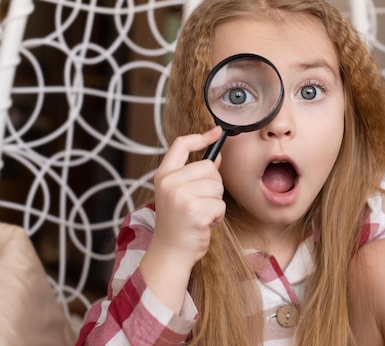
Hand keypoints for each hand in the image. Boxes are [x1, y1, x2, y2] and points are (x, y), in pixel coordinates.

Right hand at [152, 126, 224, 266]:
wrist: (170, 252)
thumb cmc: (178, 223)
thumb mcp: (179, 193)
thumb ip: (195, 174)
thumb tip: (216, 156)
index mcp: (164, 175)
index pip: (181, 145)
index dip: (201, 137)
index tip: (216, 132)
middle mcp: (169, 183)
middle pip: (209, 167)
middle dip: (213, 185)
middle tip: (200, 202)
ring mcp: (181, 196)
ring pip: (217, 186)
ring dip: (216, 202)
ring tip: (201, 214)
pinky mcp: (195, 211)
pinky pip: (220, 205)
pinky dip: (218, 216)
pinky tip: (204, 224)